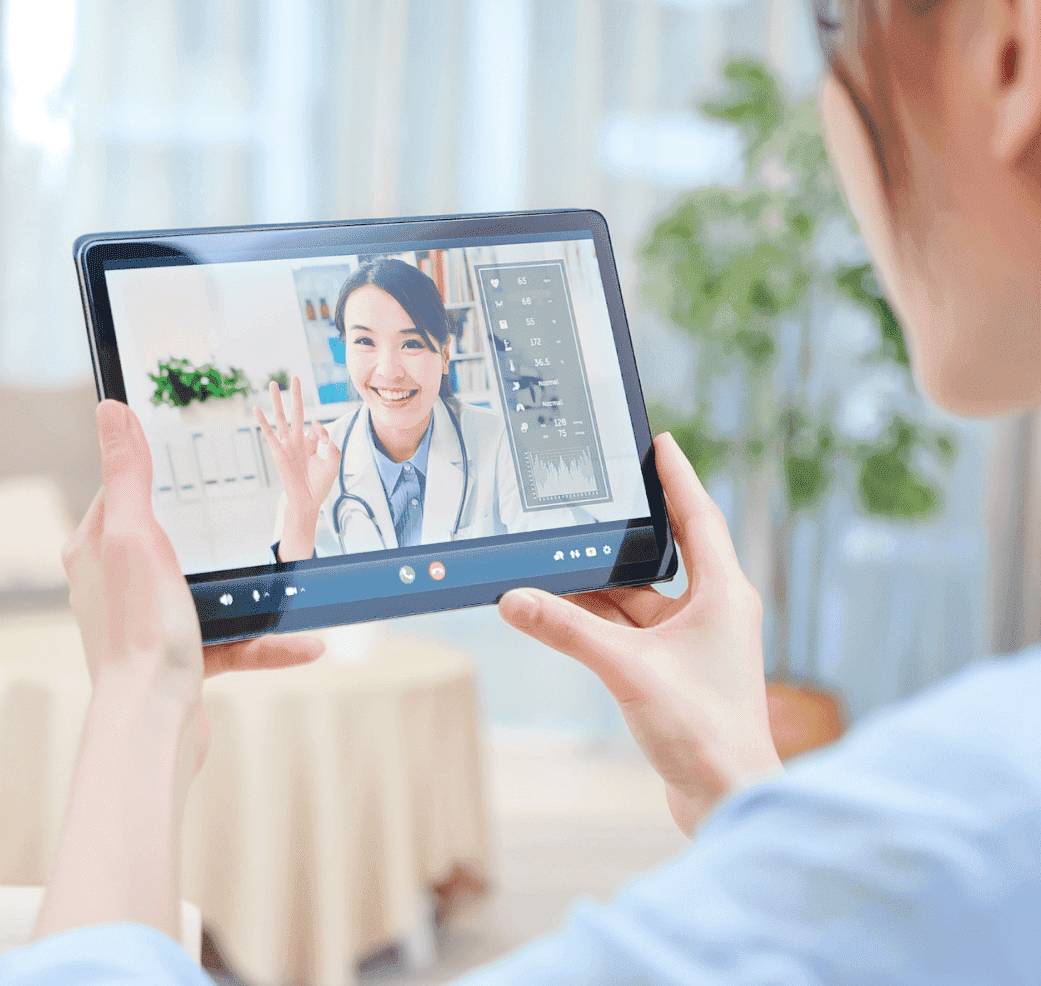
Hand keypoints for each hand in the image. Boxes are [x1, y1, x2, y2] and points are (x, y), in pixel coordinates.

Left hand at [38, 401, 323, 942]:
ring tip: (296, 577)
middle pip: (172, 540)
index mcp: (97, 551)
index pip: (123, 493)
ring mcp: (150, 626)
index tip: (195, 454)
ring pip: (210, 593)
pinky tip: (307, 641)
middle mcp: (116, 587)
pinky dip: (268, 640)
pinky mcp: (181, 663)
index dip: (156, 472)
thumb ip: (128, 473)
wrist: (153, 724)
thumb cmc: (138, 631)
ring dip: (255, 590)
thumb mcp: (135, 534)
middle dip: (217, 530)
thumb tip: (110, 408)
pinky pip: (232, 641)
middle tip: (258, 512)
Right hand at [255, 377, 340, 560]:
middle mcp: (299, 440)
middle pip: (297, 412)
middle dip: (297, 395)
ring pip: (281, 418)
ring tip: (273, 384)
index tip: (326, 443)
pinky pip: (269, 433)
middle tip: (295, 377)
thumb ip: (333, 448)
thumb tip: (325, 435)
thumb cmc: (320, 485)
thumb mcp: (333, 465)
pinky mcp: (278, 452)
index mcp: (312, 442)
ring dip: (278, 401)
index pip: (317, 427)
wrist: (307, 501)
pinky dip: (263, 421)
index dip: (322, 431)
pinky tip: (257, 408)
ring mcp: (287, 445)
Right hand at [497, 433, 780, 834]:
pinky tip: (560, 613)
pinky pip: (630, 630)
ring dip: (598, 588)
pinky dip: (597, 622)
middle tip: (590, 498)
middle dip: (621, 534)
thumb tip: (514, 599)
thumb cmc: (704, 733)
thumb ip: (567, 631)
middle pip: (661, 556)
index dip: (679, 477)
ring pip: (637, 599)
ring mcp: (695, 643)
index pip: (700, 517)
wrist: (727, 799)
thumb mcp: (626, 670)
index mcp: (724, 594)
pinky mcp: (675, 672)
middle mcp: (713, 611)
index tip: (660, 442)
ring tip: (552, 562)